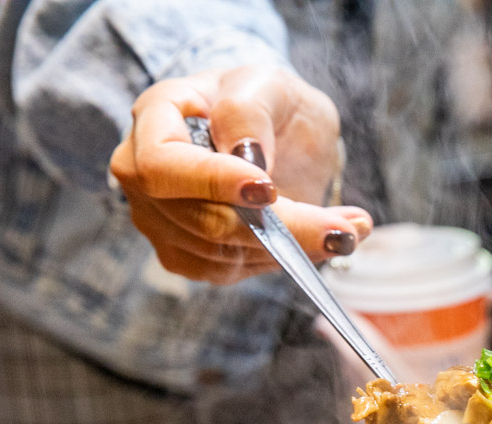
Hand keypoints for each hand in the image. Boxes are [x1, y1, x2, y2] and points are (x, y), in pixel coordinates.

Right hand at [110, 66, 372, 283]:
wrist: (271, 131)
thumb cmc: (264, 100)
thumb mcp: (268, 85)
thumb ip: (251, 110)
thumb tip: (248, 158)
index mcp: (155, 117)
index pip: (164, 164)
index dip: (212, 182)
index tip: (267, 189)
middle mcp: (143, 174)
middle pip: (202, 220)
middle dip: (278, 229)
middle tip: (343, 231)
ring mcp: (159, 220)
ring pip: (222, 254)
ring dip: (293, 248)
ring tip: (348, 230)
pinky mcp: (186, 254)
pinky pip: (231, 270)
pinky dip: (281, 261)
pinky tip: (319, 241)